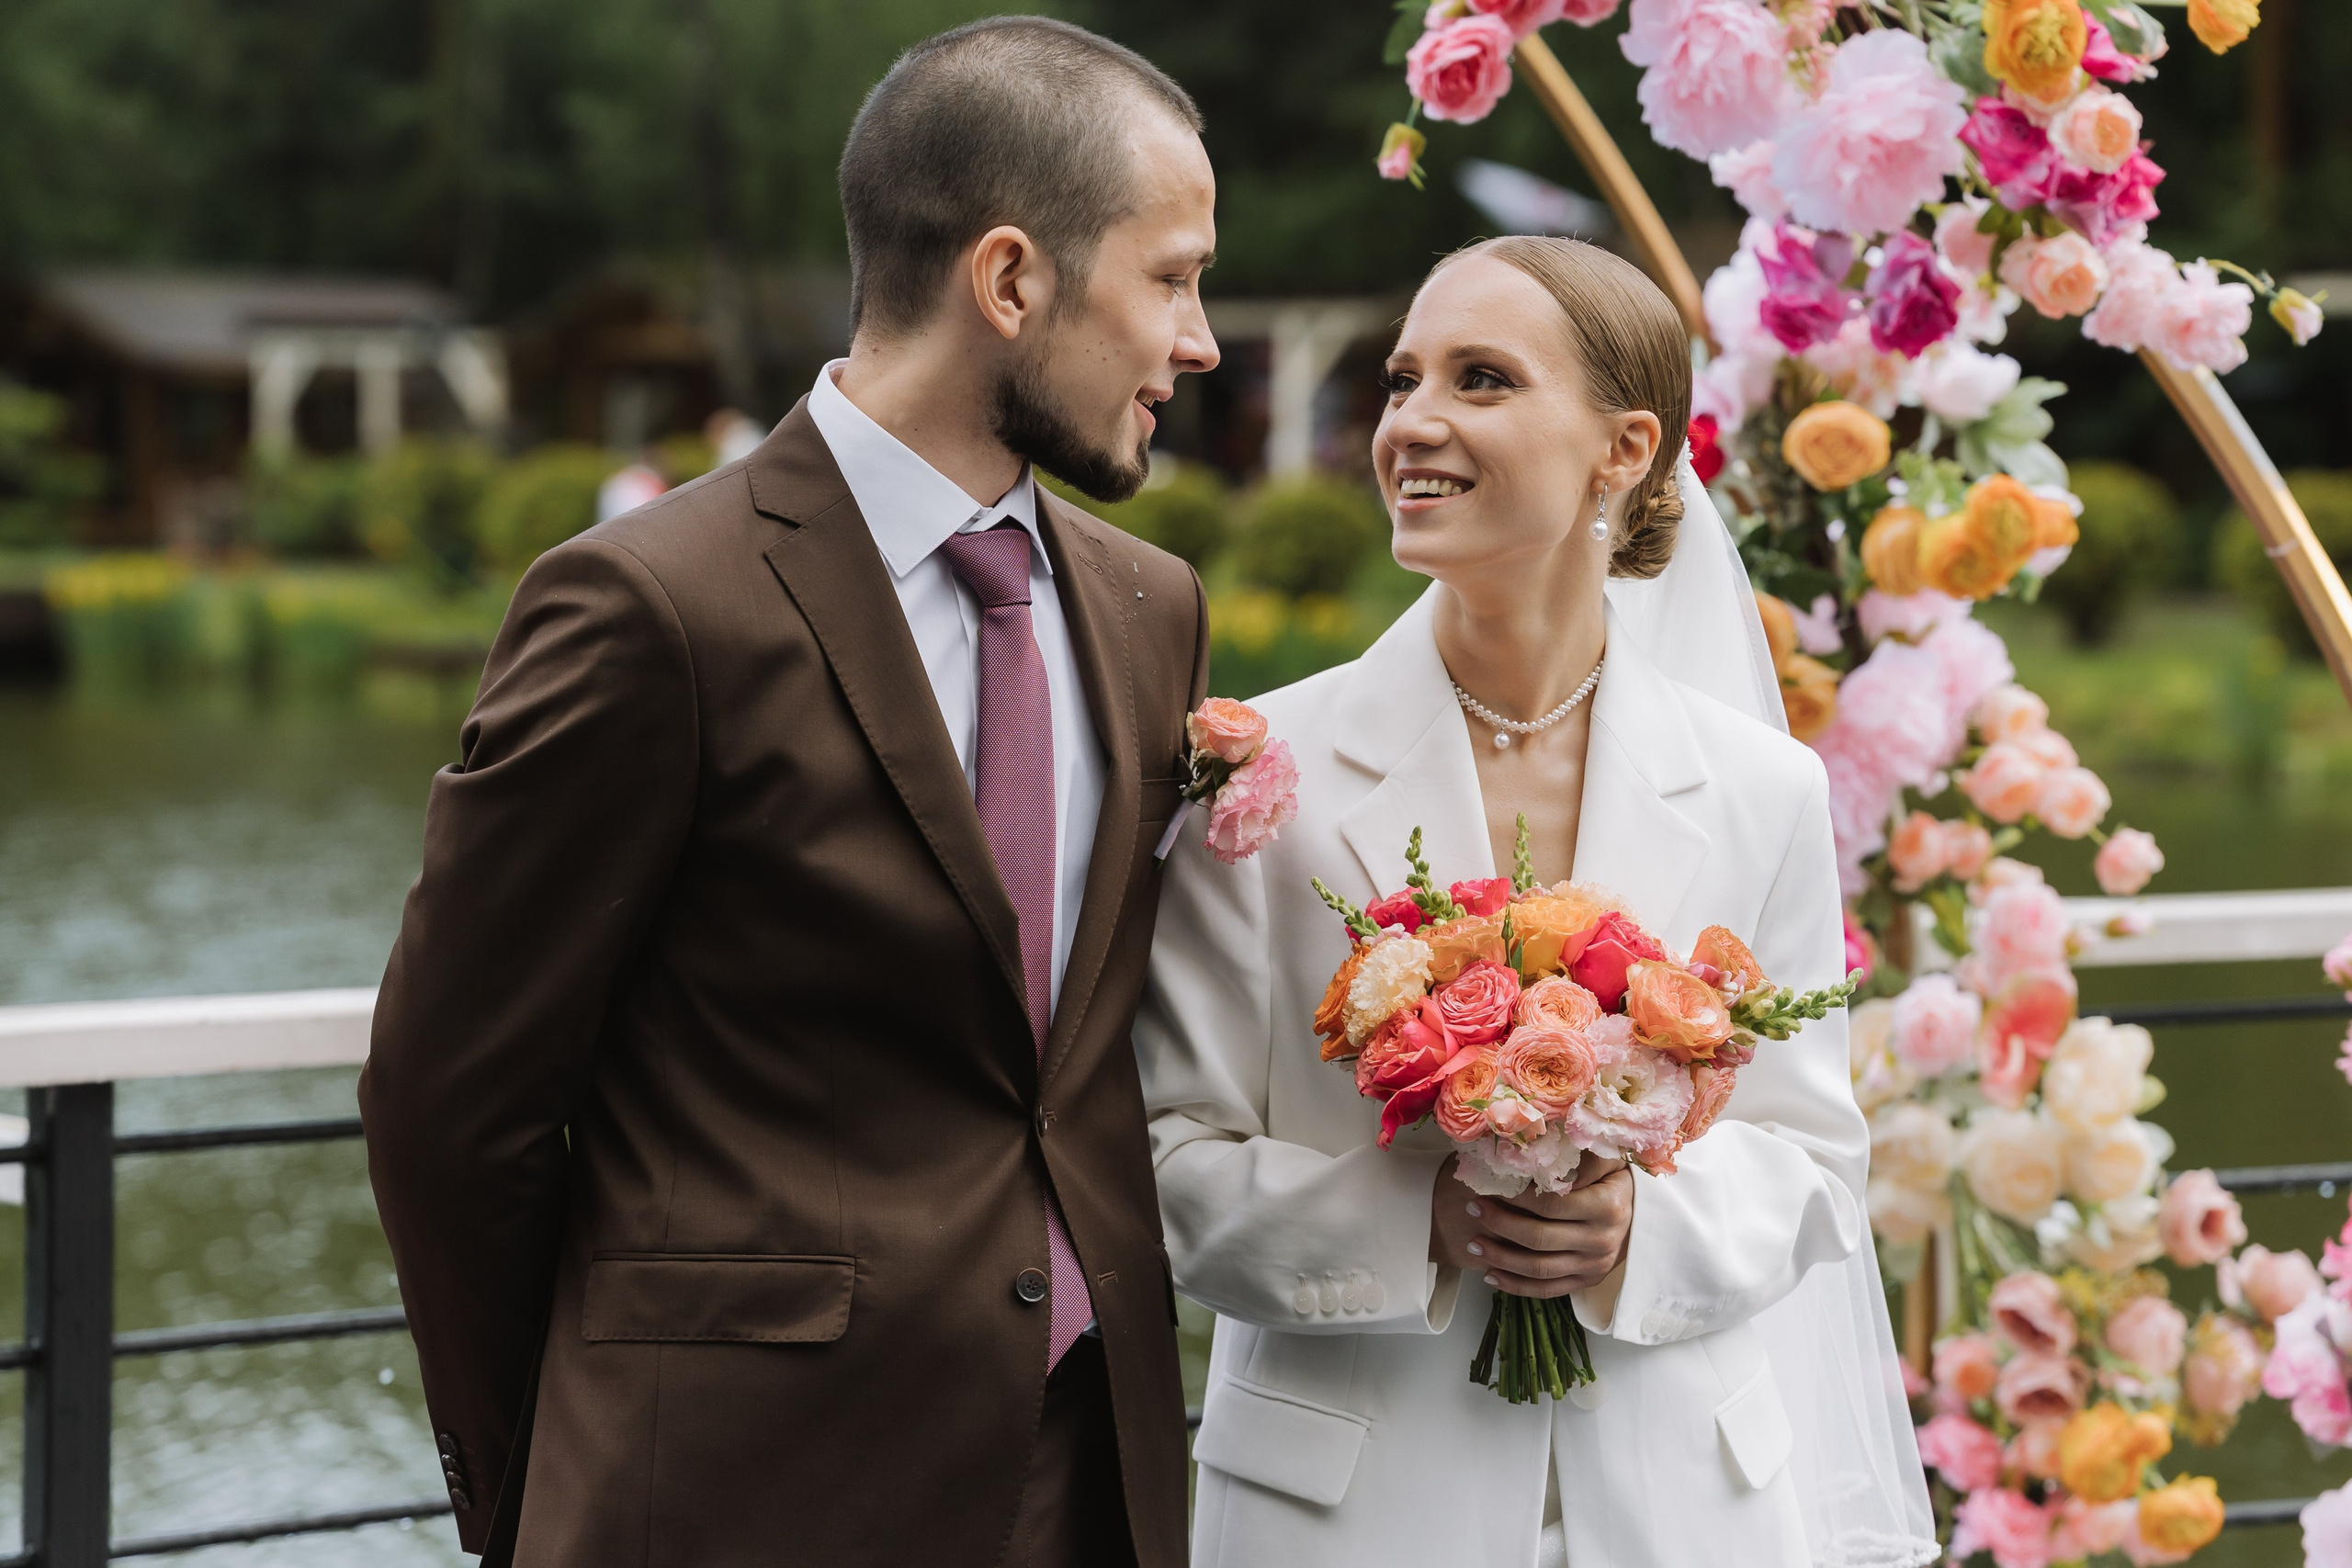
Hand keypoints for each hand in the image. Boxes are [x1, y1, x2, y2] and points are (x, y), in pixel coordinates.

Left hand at [1428, 1150, 1632, 1299]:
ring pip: (1539, 1269)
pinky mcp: (1586, 1282)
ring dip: (1501, 1258)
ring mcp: (1593, 1266)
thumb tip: (1545, 1159)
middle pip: (1540, 1238)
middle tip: (1472, 1209)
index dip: (1517, 1198)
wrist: (1642, 1218)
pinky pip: (1546, 1290)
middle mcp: (1602, 1240)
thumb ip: (1582, 1158)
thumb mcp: (1608, 1160)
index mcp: (1607, 1206)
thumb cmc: (1616, 1181)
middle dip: (1500, 1224)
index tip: (1491, 1187)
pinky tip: (1490, 1275)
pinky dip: (1516, 1286)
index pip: (1552, 1205)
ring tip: (1473, 1243)